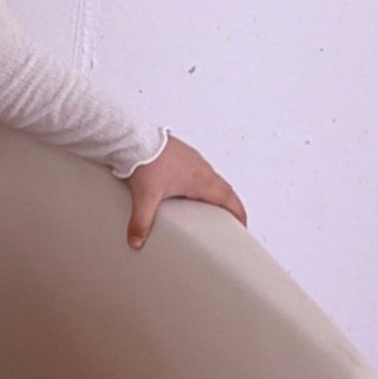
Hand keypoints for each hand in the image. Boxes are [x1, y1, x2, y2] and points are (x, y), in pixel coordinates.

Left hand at [122, 133, 247, 249]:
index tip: (242, 224)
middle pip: (224, 189)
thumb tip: (136, 241)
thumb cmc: (145, 160)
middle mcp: (200, 168)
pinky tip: (189, 185)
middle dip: (230, 204)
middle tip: (230, 217)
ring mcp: (192, 158)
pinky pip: (199, 169)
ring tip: (211, 204)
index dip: (238, 212)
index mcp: (200, 180)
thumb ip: (141, 222)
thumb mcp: (145, 198)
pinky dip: (202, 180)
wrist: (135, 137)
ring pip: (212, 177)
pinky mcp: (182, 152)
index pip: (228, 198)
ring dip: (216, 190)